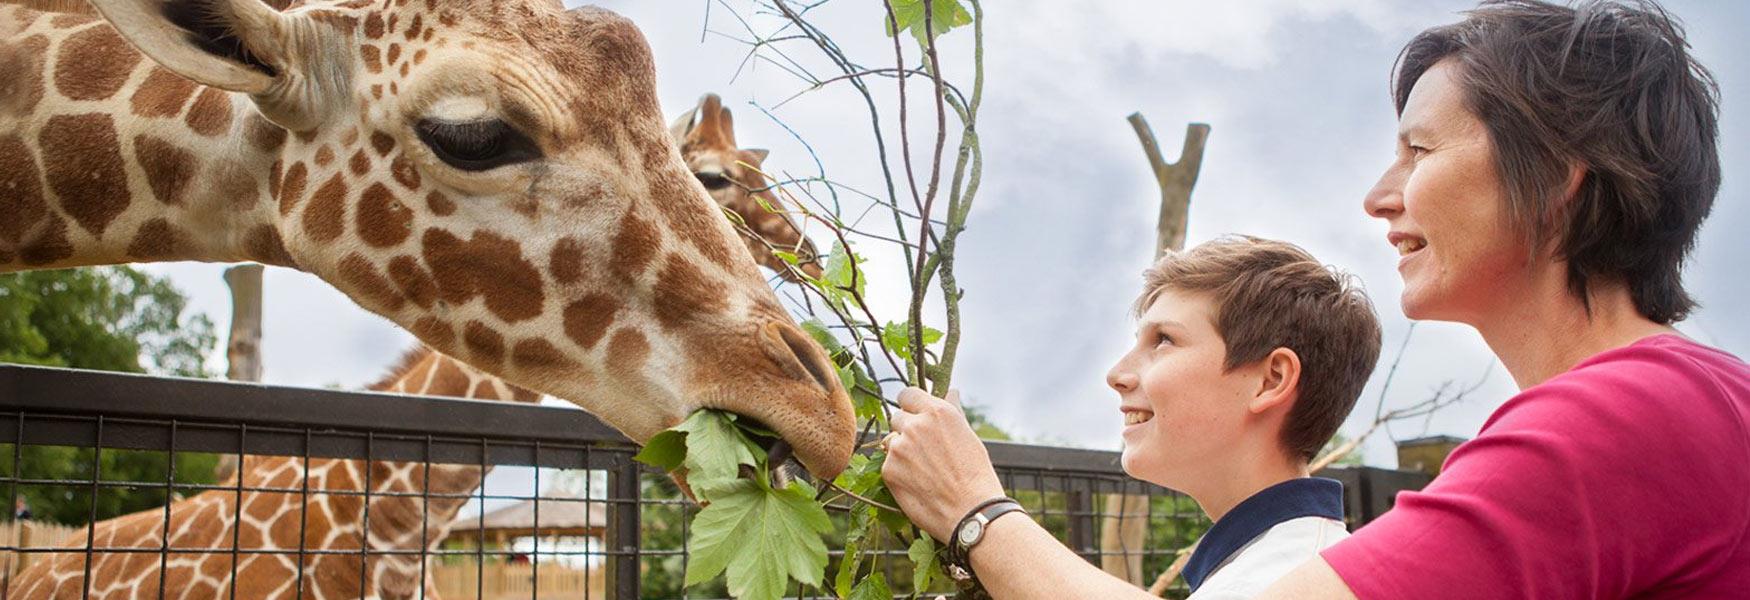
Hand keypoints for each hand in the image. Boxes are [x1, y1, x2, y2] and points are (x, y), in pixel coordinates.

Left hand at [880, 387, 1005, 541]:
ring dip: (901, 451)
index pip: (907, 394)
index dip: (911, 406)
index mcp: (937, 412)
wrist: (971, 511)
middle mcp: (915, 425)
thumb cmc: (975, 474)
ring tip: (924, 470)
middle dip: (907, 429)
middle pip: (897, 417)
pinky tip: (918, 484)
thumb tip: (951, 391)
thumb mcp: (968, 435)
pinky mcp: (889, 470)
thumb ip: (952, 411)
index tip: (916, 416)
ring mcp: (899, 447)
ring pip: (891, 442)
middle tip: (924, 450)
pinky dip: (899, 472)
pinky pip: (888, 464)